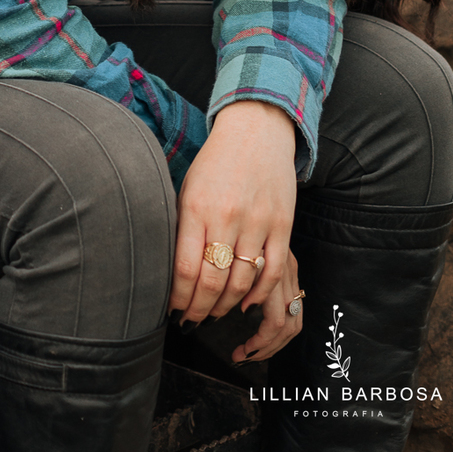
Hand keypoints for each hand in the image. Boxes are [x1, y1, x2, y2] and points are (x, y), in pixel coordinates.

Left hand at [167, 100, 300, 362]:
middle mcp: (226, 216)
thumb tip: (170, 272)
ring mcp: (257, 221)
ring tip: (213, 315)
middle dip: (198, 310)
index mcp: (196, 207)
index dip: (178, 298)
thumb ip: (181, 227)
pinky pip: (272, 271)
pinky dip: (258, 294)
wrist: (256, 130)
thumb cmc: (215, 163)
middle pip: (212, 282)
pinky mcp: (282, 224)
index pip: (185, 268)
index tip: (172, 309)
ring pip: (241, 282)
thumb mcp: (187, 188)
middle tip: (191, 321)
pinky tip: (244, 304)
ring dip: (225, 307)